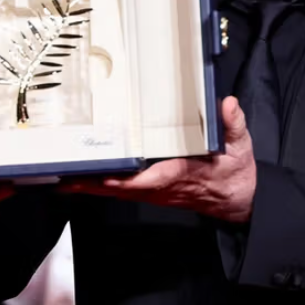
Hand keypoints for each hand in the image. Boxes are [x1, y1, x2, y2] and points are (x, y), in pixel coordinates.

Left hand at [60, 97, 256, 222]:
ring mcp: (156, 191)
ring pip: (118, 192)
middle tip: (65, 179)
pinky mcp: (153, 191)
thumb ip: (233, 125)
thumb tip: (228, 104)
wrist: (238, 200)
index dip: (128, 179)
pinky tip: (84, 180)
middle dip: (94, 185)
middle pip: (123, 188)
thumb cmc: (236, 172)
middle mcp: (164, 186)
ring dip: (91, 187)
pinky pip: (122, 191)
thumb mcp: (240, 146)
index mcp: (183, 174)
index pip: (152, 179)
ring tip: (64, 179)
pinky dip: (101, 186)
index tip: (108, 174)